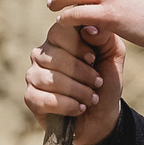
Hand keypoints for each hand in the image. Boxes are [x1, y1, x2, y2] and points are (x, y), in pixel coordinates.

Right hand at [23, 18, 124, 144]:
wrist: (102, 116)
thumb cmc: (104, 82)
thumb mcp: (112, 56)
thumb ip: (105, 36)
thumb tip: (88, 28)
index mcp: (58, 40)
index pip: (59, 31)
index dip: (77, 45)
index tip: (93, 59)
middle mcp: (41, 55)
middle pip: (55, 57)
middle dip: (82, 73)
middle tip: (98, 83)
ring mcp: (33, 76)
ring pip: (50, 79)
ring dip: (77, 91)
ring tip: (92, 98)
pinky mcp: (31, 98)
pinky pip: (44, 98)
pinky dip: (67, 105)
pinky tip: (79, 108)